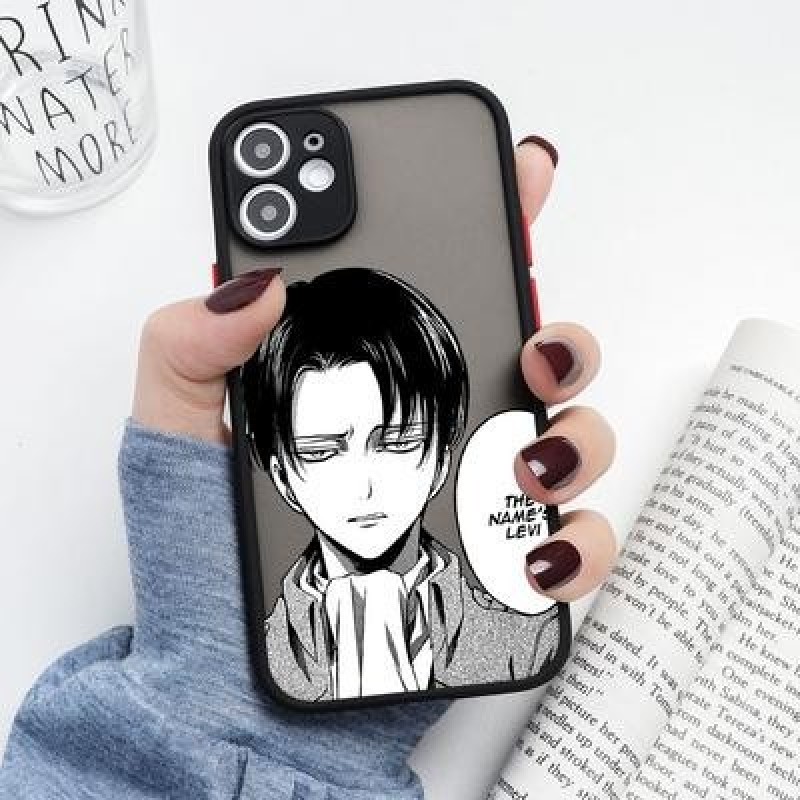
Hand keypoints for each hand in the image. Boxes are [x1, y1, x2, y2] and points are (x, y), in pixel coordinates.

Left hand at [132, 137, 616, 602]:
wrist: (230, 673)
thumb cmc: (202, 550)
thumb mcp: (173, 427)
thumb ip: (188, 343)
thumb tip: (256, 282)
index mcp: (373, 376)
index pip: (443, 285)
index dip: (491, 221)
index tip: (516, 174)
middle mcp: (439, 426)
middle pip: (538, 357)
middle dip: (562, 338)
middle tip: (533, 348)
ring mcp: (475, 496)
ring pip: (575, 438)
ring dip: (580, 433)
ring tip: (527, 458)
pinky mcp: (497, 572)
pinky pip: (574, 546)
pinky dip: (583, 540)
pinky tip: (539, 545)